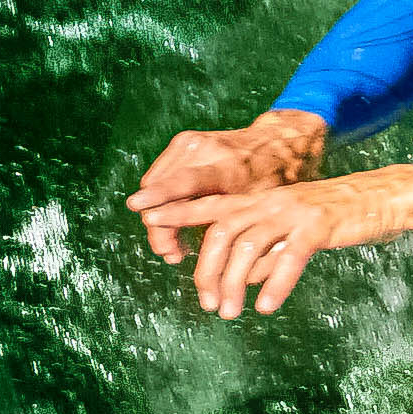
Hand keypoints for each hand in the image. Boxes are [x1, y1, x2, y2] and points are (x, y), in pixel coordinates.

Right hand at [130, 111, 327, 262]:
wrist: (275, 142)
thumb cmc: (273, 180)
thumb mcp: (262, 207)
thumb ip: (239, 231)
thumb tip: (232, 272)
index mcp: (228, 168)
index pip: (186, 182)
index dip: (160, 196)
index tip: (137, 206)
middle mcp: (205, 151)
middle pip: (163, 192)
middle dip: (160, 228)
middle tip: (174, 255)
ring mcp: (192, 142)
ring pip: (155, 186)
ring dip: (160, 217)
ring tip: (176, 243)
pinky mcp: (182, 142)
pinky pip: (159, 177)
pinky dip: (162, 200)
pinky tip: (177, 219)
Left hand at [159, 160, 412, 317]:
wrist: (382, 198)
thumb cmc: (336, 218)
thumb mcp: (291, 232)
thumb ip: (264, 252)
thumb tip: (241, 282)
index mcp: (261, 199)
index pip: (210, 203)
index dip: (177, 209)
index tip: (144, 213)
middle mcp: (270, 201)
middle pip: (222, 233)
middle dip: (206, 270)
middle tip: (206, 304)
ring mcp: (293, 212)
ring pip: (249, 248)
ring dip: (233, 284)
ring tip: (228, 314)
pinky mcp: (317, 226)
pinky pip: (289, 258)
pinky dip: (275, 284)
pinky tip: (267, 307)